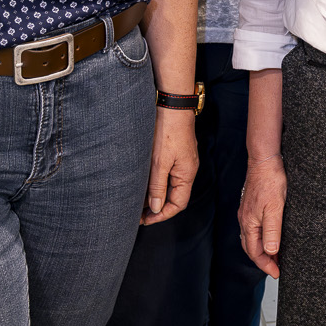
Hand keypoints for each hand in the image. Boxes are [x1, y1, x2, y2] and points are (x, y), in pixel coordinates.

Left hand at [143, 108, 197, 223]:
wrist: (172, 105)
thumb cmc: (168, 132)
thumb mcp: (160, 162)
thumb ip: (158, 187)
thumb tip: (156, 208)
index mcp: (187, 174)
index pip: (178, 204)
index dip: (162, 215)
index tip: (145, 220)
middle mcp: (187, 170)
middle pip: (175, 196)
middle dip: (157, 208)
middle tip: (138, 214)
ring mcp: (182, 161)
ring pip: (170, 185)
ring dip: (155, 195)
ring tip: (138, 201)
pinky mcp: (176, 153)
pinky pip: (167, 174)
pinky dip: (156, 182)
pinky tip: (144, 183)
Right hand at [239, 155, 287, 276]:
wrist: (265, 161)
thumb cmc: (270, 182)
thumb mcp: (275, 209)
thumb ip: (272, 231)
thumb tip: (270, 251)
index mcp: (249, 223)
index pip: (255, 252)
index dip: (266, 265)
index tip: (277, 273)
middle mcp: (245, 220)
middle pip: (251, 248)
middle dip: (263, 261)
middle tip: (277, 268)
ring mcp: (247, 213)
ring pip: (252, 238)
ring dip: (263, 250)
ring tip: (276, 256)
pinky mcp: (252, 207)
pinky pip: (255, 229)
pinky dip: (262, 238)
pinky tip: (271, 236)